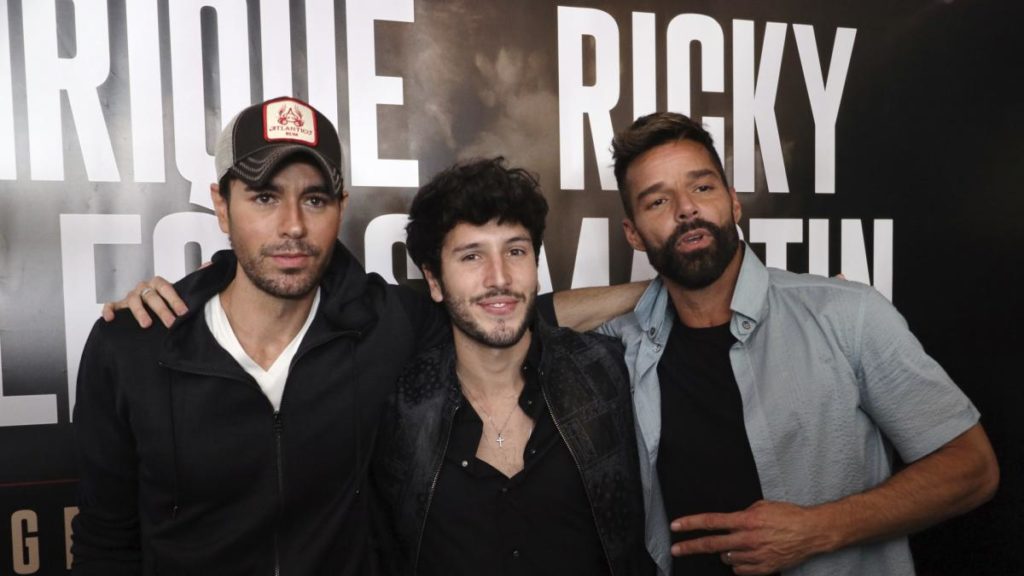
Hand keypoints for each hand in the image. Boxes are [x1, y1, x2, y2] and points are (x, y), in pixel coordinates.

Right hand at [101, 277, 187, 328]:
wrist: (147, 305)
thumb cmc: (163, 298)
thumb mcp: (178, 290)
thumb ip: (193, 278)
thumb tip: (209, 264)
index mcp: (157, 283)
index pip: (166, 288)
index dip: (175, 300)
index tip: (183, 312)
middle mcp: (143, 288)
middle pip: (152, 297)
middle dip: (162, 310)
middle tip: (170, 322)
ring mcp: (130, 296)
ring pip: (133, 301)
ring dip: (139, 312)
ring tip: (147, 324)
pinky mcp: (118, 305)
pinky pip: (110, 306)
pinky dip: (109, 311)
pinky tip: (110, 319)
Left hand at [670, 500, 833, 574]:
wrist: (811, 532)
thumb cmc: (788, 516)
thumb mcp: (762, 506)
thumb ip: (742, 514)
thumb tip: (729, 522)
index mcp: (746, 520)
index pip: (711, 522)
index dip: (690, 524)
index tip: (675, 527)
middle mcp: (747, 539)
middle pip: (711, 545)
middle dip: (690, 547)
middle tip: (676, 550)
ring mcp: (755, 556)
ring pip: (727, 558)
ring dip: (726, 552)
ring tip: (740, 544)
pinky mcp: (763, 568)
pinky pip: (739, 569)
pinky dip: (738, 563)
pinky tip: (747, 555)